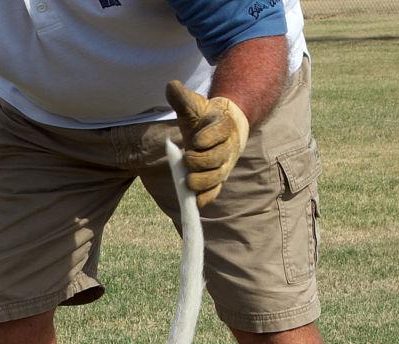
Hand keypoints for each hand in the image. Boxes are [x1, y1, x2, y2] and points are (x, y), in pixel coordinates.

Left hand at [165, 80, 249, 207]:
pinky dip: (206, 198)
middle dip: (202, 161)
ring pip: (217, 177)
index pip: (219, 132)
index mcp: (222, 126)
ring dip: (203, 181)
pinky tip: (196, 203)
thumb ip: (182, 98)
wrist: (223, 128)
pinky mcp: (218, 177)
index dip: (207, 138)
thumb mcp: (193, 106)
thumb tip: (171, 85)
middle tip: (188, 159)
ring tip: (188, 182)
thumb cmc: (204, 118)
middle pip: (218, 158)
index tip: (194, 140)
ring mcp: (224, 164)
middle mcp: (227, 146)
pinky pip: (215, 191)